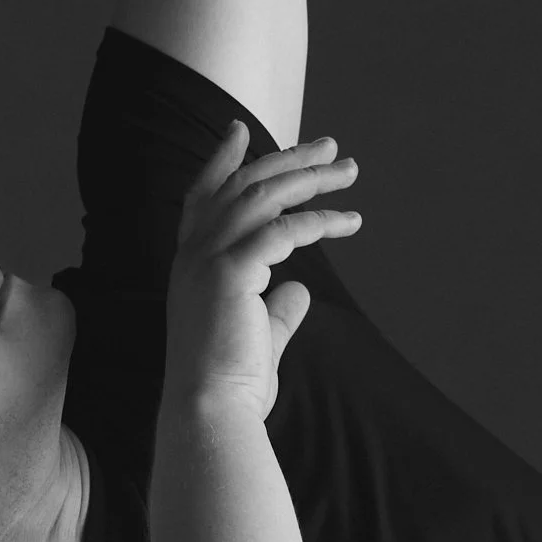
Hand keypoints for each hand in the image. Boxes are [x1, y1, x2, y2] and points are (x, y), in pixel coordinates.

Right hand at [166, 123, 362, 420]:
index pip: (204, 196)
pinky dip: (317, 222)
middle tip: (331, 146)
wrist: (210, 412)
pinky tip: (349, 222)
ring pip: (262, 197)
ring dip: (309, 178)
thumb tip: (299, 289)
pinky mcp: (231, 273)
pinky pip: (283, 231)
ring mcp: (208, 260)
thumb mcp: (258, 337)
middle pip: (242, 185)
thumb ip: (276, 310)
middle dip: (287, 159)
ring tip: (349, 171)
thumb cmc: (230, 385)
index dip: (221, 160)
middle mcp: (193, 254)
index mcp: (191, 265)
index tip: (239, 128)